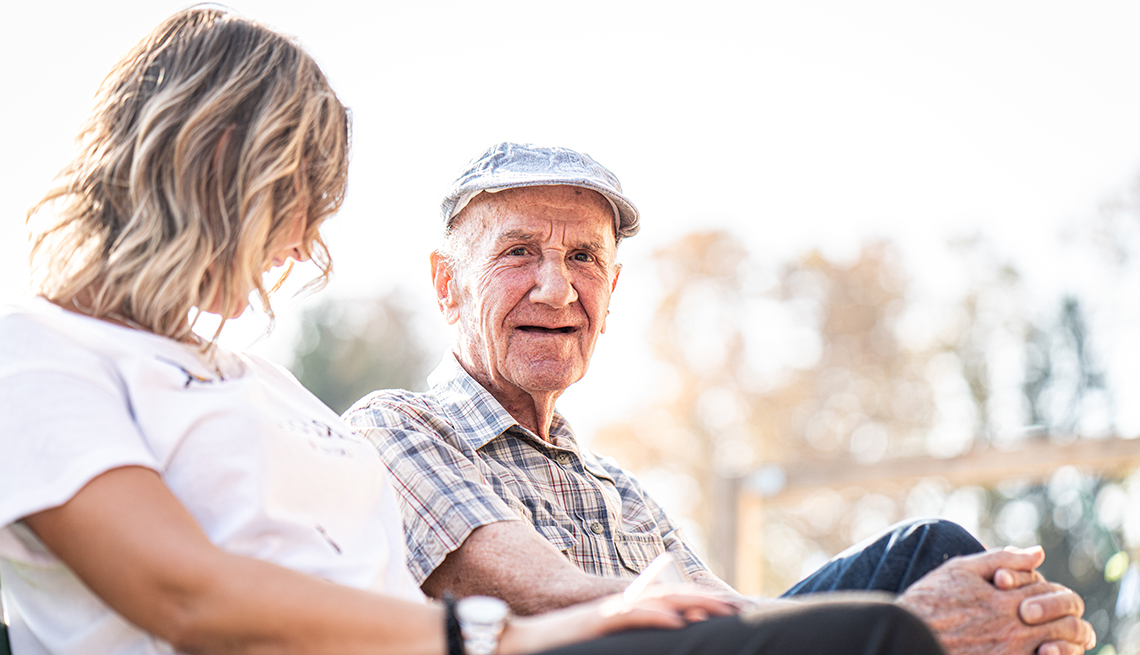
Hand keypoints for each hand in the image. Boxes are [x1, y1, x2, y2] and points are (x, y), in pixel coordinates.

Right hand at [498, 585, 737, 654]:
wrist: (527, 640)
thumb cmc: (568, 646)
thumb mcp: (607, 642)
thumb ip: (631, 638)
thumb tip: (661, 640)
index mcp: (629, 611)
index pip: (671, 602)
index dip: (701, 603)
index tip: (730, 611)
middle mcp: (624, 605)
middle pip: (674, 597)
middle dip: (707, 601)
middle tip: (738, 609)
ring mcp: (612, 611)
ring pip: (659, 602)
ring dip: (691, 604)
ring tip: (719, 611)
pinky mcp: (600, 621)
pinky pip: (632, 616)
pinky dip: (655, 616)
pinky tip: (675, 621)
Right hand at [897, 548, 1095, 654]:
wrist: (908, 637)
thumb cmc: (930, 601)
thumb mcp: (962, 569)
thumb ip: (1003, 558)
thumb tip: (1038, 552)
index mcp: (1006, 599)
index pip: (1050, 591)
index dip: (1050, 590)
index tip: (1041, 593)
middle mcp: (1014, 628)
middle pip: (1065, 622)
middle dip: (1068, 617)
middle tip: (1062, 618)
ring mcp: (1012, 654)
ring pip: (1062, 648)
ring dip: (1067, 642)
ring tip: (1056, 639)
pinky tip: (1041, 651)